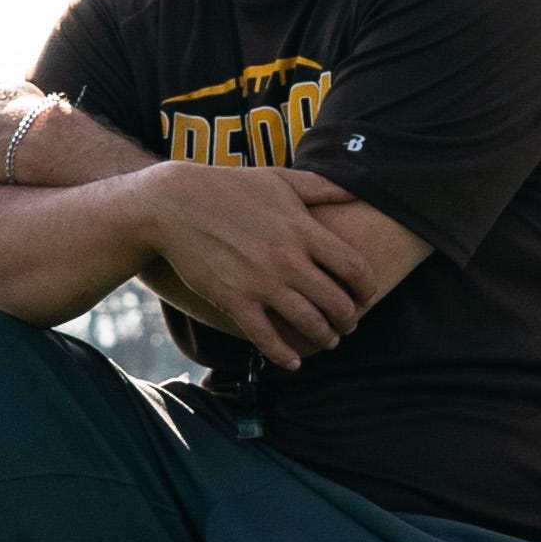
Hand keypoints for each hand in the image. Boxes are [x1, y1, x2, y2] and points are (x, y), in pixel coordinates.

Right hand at [140, 168, 400, 366]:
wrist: (174, 205)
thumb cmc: (228, 188)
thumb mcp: (279, 179)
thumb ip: (321, 187)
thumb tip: (355, 192)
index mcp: (304, 230)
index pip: (355, 269)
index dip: (367, 289)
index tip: (366, 297)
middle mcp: (289, 260)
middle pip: (337, 302)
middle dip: (349, 319)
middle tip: (349, 325)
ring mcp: (262, 284)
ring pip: (309, 324)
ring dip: (324, 337)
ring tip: (327, 340)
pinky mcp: (234, 302)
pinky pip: (267, 339)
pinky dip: (284, 355)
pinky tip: (292, 362)